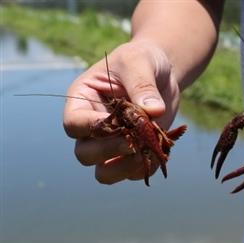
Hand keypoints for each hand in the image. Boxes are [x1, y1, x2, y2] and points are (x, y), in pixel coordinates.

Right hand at [63, 40, 179, 184]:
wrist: (162, 72)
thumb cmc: (143, 60)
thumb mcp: (139, 62)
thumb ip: (142, 84)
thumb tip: (152, 111)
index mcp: (83, 101)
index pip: (73, 124)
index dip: (91, 128)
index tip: (118, 122)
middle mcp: (93, 127)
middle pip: (85, 154)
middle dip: (108, 151)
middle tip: (133, 140)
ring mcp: (112, 143)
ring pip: (104, 173)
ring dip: (125, 167)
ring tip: (147, 150)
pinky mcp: (133, 153)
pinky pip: (133, 173)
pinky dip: (146, 167)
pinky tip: (159, 150)